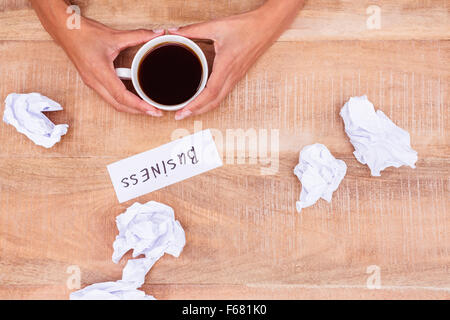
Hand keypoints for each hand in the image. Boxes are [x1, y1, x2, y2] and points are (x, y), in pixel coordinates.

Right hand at [57, 18, 163, 115]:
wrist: (64, 31)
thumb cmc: (84, 33)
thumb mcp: (114, 35)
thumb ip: (138, 35)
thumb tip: (156, 34)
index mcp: (100, 72)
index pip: (121, 95)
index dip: (138, 105)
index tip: (152, 109)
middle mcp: (95, 82)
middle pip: (118, 105)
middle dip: (138, 111)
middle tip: (155, 112)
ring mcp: (92, 84)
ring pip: (113, 103)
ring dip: (130, 108)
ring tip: (147, 108)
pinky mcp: (92, 82)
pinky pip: (109, 97)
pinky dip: (123, 101)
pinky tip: (134, 99)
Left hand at [169, 1, 302, 119]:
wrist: (267, 27)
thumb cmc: (246, 27)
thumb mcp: (216, 26)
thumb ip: (193, 30)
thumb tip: (175, 31)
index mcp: (226, 66)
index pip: (209, 93)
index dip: (195, 105)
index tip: (183, 111)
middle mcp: (232, 76)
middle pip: (214, 102)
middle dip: (196, 112)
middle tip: (181, 116)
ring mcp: (236, 77)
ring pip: (219, 99)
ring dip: (204, 108)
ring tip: (190, 110)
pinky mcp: (238, 75)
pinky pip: (224, 93)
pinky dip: (212, 100)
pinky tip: (204, 99)